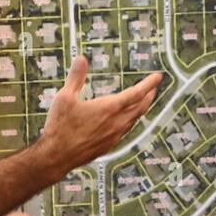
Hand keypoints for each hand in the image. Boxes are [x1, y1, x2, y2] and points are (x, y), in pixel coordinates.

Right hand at [39, 55, 161, 171]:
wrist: (57, 156)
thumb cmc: (60, 127)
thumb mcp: (64, 97)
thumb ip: (76, 77)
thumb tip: (82, 59)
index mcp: (108, 108)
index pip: (136, 93)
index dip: (148, 84)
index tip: (158, 77)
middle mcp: (116, 123)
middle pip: (140, 107)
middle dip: (149, 96)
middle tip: (153, 88)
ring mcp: (114, 136)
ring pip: (134, 119)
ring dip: (141, 108)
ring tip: (142, 101)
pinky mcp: (109, 146)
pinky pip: (126, 130)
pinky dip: (131, 121)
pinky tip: (126, 120)